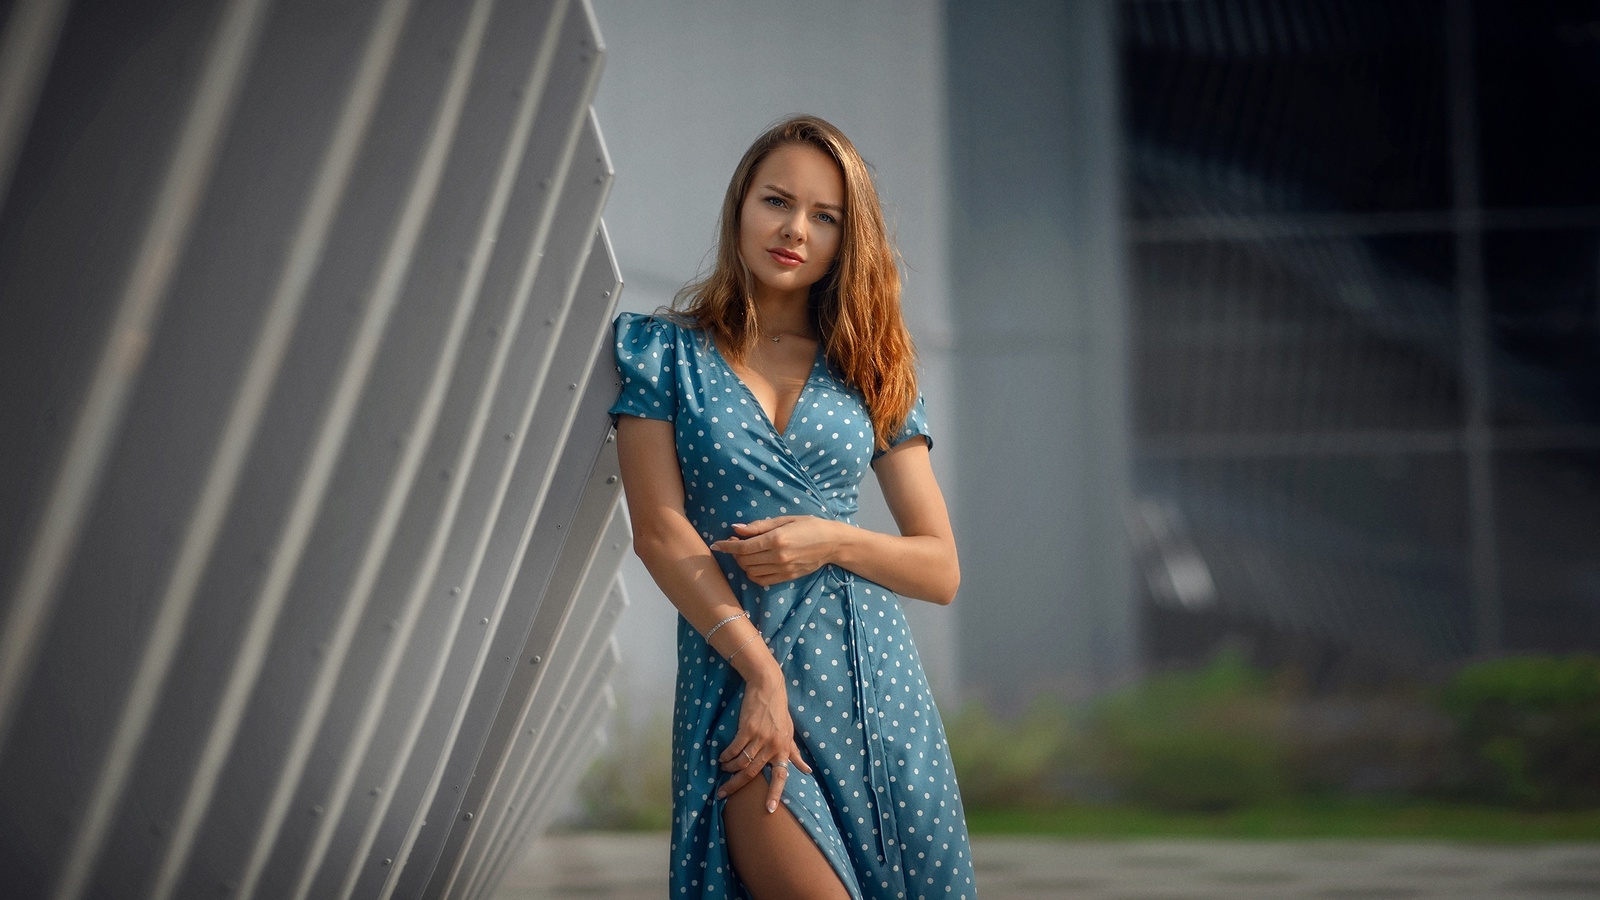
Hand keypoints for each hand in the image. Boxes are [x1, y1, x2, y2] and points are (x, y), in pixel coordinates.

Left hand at [709, 516, 838, 586]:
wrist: (832, 543)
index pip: (744, 547)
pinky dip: (752, 573)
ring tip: (746, 553)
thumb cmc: (809, 526)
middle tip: (736, 543)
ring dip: (743, 563)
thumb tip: (736, 528)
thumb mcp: (785, 520)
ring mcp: (783, 569)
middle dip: (735, 553)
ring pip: (750, 571)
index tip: (716, 545)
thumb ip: (759, 526)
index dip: (727, 546)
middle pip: (745, 560)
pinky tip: (755, 564)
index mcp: (777, 539)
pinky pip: (761, 580)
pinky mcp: (787, 577)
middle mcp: (778, 556)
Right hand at [715, 674, 813, 811]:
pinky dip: (726, 756)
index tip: (769, 809)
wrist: (768, 687)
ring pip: (741, 762)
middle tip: (723, 794)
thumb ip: (795, 753)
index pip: (781, 776)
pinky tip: (722, 758)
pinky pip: (734, 749)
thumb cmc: (779, 712)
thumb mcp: (790, 733)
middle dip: (736, 786)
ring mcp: (760, 737)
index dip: (775, 793)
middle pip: (752, 773)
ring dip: (730, 769)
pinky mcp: (747, 729)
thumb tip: (807, 771)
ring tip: (723, 769)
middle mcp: (773, 746)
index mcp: (783, 749)